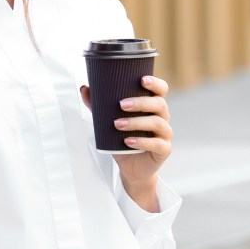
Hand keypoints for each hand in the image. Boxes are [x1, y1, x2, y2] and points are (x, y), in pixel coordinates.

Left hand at [80, 75, 172, 195]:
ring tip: (118, 124)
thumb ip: (98, 106)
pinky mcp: (164, 150)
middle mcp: (163, 117)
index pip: (161, 90)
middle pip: (159, 104)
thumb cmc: (123, 140)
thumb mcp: (109, 122)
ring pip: (157, 123)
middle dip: (141, 102)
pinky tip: (128, 141)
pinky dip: (142, 142)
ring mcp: (165, 134)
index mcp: (153, 106)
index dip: (155, 83)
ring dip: (137, 122)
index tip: (142, 80)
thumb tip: (84, 88)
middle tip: (121, 104)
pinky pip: (157, 144)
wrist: (131, 168)